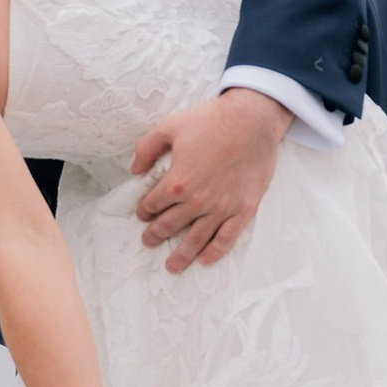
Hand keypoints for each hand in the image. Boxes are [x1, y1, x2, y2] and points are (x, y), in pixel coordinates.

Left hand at [130, 85, 286, 272]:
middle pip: (170, 225)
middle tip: (149, 241)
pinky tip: (205, 260)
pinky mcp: (244, 209)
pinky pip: (227, 238)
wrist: (252, 119)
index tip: (143, 213)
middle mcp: (197, 201)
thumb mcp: (170, 127)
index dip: (145, 210)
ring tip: (171, 266)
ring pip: (196, 239)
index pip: (154, 203)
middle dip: (156, 235)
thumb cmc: (211, 121)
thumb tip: (134, 170)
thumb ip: (147, 149)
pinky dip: (215, 252)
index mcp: (177, 181)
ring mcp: (222, 208)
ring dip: (181, 255)